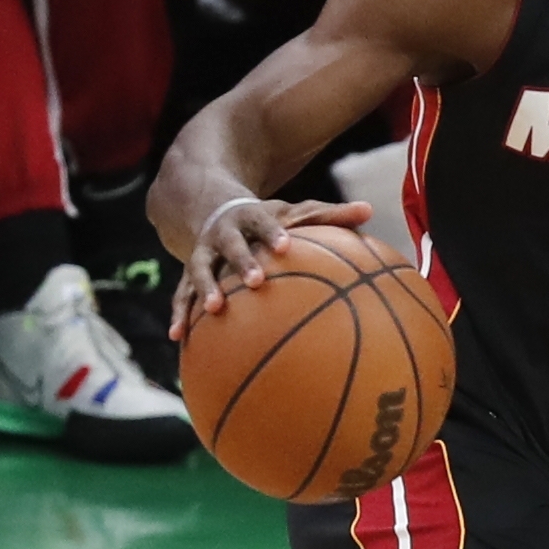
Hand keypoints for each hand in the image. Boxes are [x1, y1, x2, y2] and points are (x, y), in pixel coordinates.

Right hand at [168, 195, 375, 339]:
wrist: (215, 210)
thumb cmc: (268, 220)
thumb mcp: (293, 211)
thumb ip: (329, 214)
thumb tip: (370, 210)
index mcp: (251, 217)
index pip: (263, 222)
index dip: (274, 233)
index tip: (287, 246)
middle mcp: (223, 234)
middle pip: (231, 246)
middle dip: (242, 262)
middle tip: (256, 282)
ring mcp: (203, 254)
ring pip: (199, 270)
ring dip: (205, 289)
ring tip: (214, 310)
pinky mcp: (188, 275)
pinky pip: (181, 296)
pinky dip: (179, 315)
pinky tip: (179, 338)